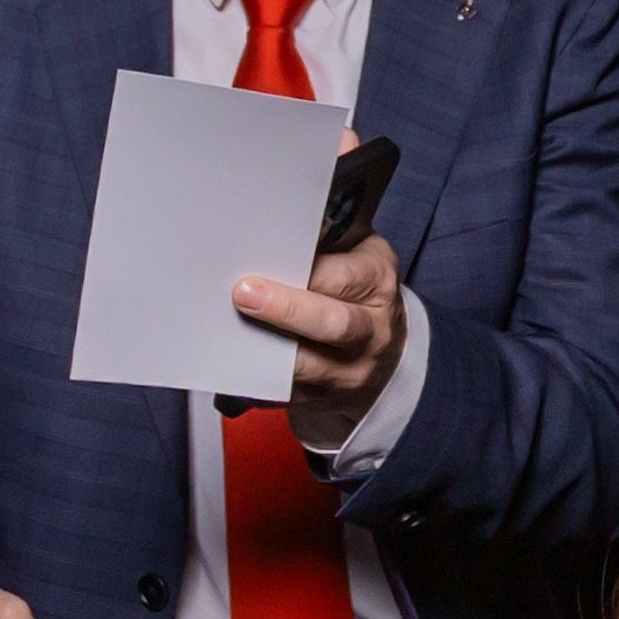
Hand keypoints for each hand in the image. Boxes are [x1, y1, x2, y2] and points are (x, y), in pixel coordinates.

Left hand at [234, 230, 405, 451]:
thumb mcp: (359, 250)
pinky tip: (235, 364)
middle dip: (287, 310)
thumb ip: (329, 235)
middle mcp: (371, 330)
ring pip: (307, 366)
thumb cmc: (360, 288)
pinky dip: (258, 381)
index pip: (343, 276)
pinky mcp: (325, 398)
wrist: (387, 352)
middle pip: (332, 323)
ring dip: (268, 350)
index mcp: (377, 282)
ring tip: (231, 332)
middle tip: (244, 295)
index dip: (309, 269)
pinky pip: (287, 392)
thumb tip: (280, 220)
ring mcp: (350, 370)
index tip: (271, 257)